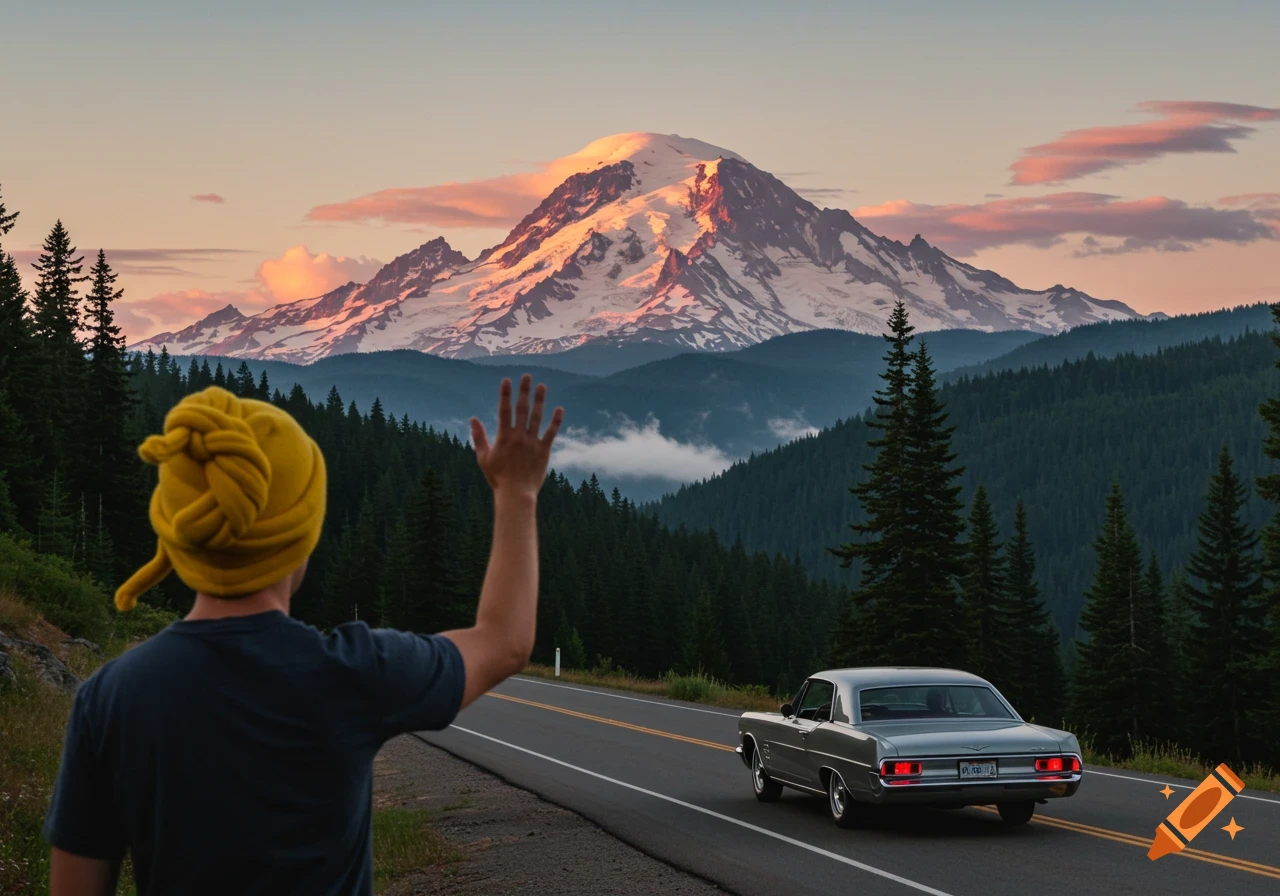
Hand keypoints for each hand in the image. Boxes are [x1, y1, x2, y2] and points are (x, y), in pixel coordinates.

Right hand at [470, 374, 562, 497]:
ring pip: (537, 417)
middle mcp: (519, 436)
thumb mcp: (483, 457)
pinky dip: (555, 421)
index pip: (504, 410)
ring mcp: (532, 443)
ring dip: (539, 400)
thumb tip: (472, 419)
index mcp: (504, 437)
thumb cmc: (497, 477)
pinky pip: (551, 433)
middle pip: (522, 409)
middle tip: (527, 376)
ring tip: (542, 386)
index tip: (506, 380)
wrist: (516, 494)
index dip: (505, 394)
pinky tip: (559, 409)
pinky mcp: (544, 451)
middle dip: (524, 391)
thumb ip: (478, 437)